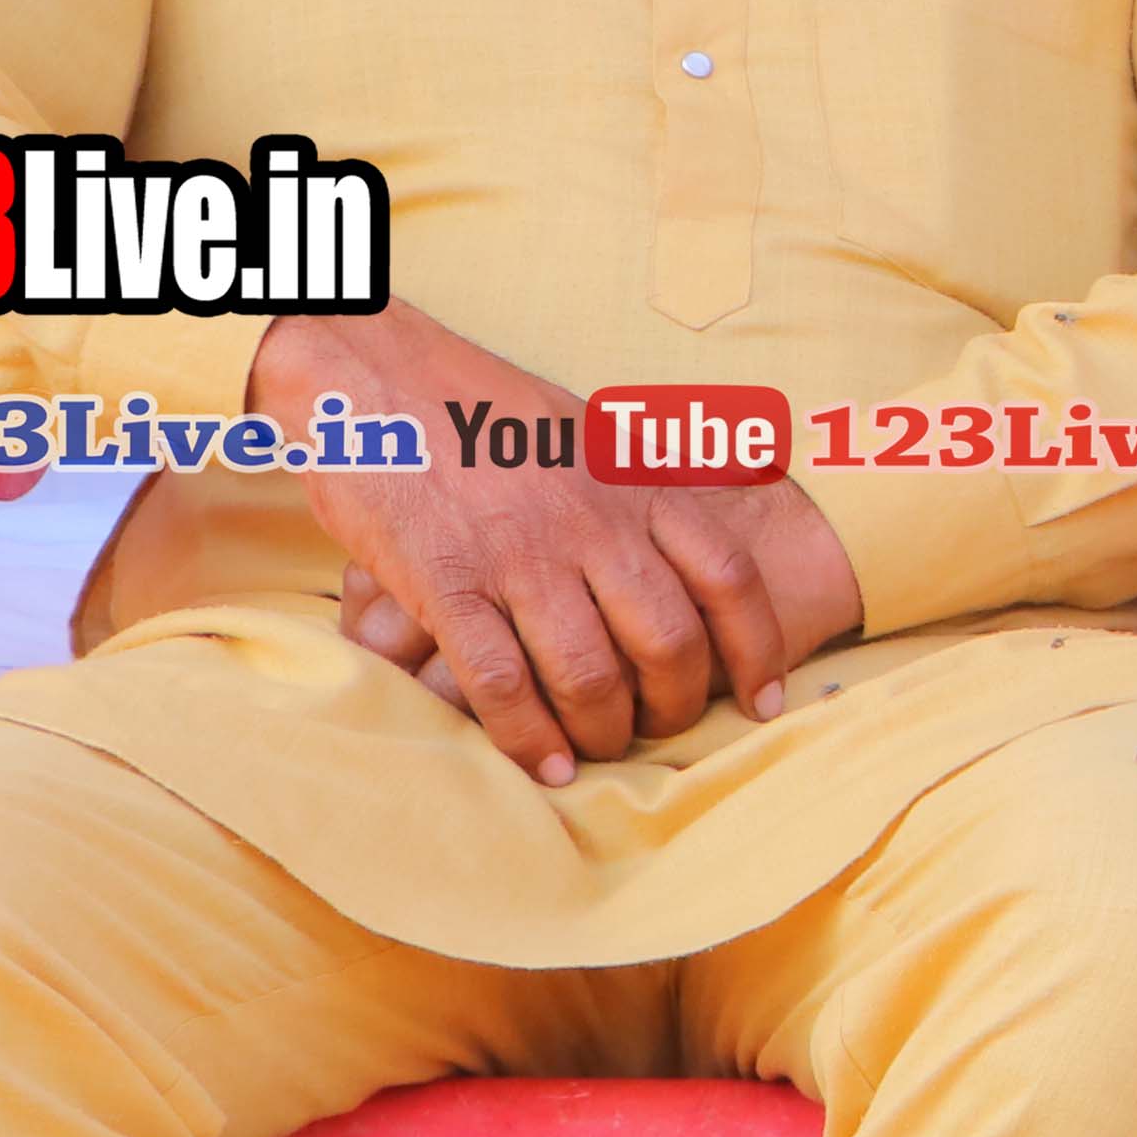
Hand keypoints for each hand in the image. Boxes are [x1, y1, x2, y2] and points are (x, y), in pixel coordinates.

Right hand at [259, 309, 863, 781]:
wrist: (375, 372)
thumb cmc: (486, 408)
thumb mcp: (591, 428)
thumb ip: (646, 482)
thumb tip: (711, 514)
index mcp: (636, 482)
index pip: (727, 578)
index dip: (755, 650)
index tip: (761, 700)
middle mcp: (593, 523)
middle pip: (670, 642)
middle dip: (674, 705)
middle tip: (657, 729)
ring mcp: (521, 555)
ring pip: (592, 675)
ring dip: (602, 733)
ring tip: (595, 752)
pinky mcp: (448, 582)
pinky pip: (502, 683)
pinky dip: (527, 739)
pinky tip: (540, 765)